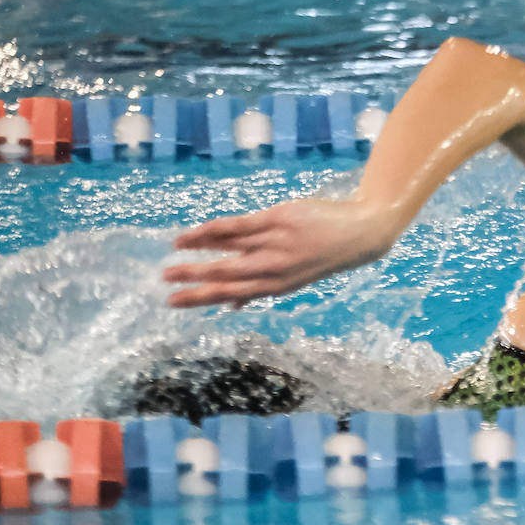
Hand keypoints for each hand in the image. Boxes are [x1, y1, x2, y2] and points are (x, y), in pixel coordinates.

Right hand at [162, 197, 396, 307]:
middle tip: (164, 279)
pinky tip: (195, 232)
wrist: (359, 233)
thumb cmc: (322, 255)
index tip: (173, 301)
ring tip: (173, 251)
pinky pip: (239, 225)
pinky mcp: (278, 219)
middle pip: (226, 275)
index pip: (231, 295)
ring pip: (228, 249)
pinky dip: (213, 229)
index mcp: (277, 287)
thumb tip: (232, 305)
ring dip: (197, 250)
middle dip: (192, 278)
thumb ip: (262, 289)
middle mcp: (274, 269)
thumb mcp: (295, 280)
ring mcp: (275, 244)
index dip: (200, 299)